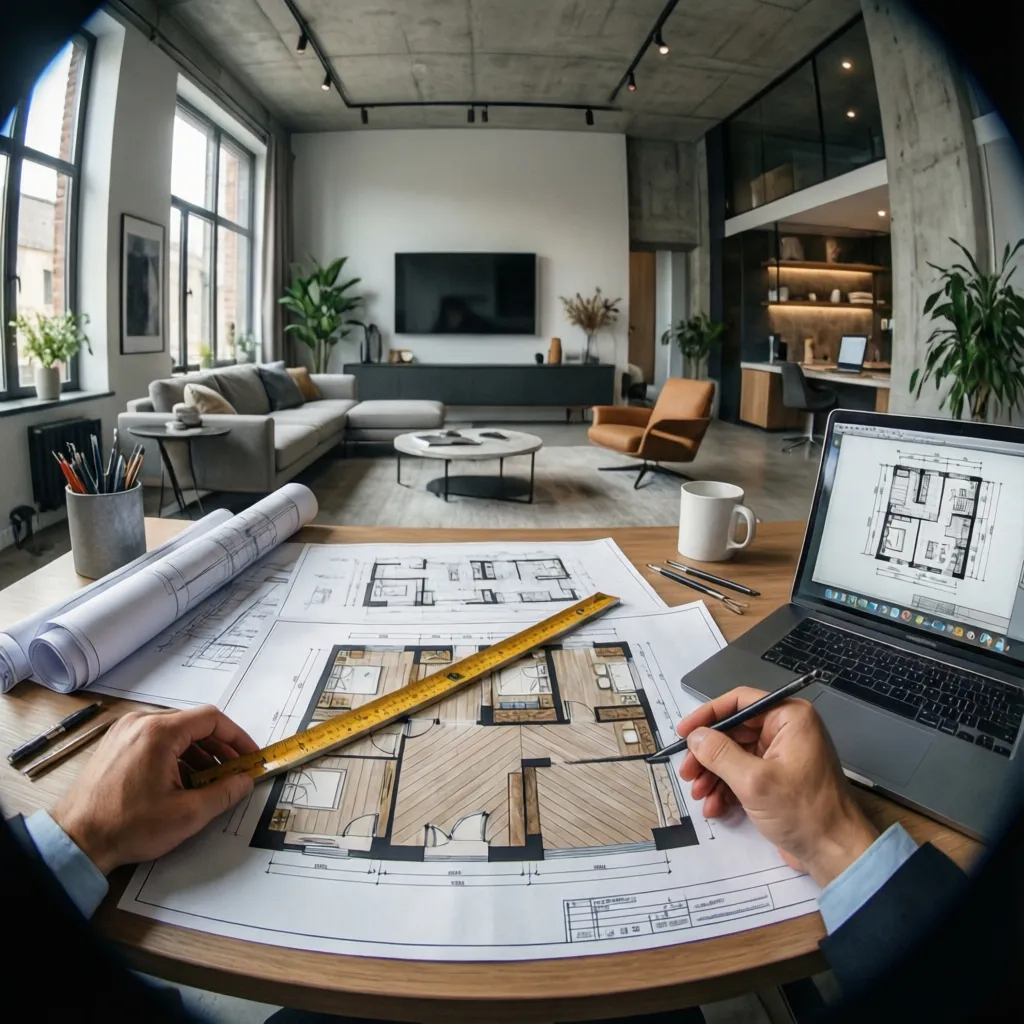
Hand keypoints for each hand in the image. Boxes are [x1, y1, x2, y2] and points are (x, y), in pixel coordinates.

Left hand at [52, 705, 257, 875]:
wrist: (75, 841)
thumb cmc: (127, 827)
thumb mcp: (186, 814)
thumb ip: (224, 793)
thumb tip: (245, 781)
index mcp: (159, 732)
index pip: (211, 720)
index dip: (237, 737)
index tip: (250, 755)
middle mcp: (141, 723)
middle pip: (193, 725)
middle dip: (219, 748)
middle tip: (234, 771)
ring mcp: (125, 732)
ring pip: (175, 733)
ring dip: (198, 754)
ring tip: (210, 782)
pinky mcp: (116, 744)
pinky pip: (156, 741)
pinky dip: (176, 756)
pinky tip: (183, 782)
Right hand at [677, 687, 878, 886]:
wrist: (836, 854)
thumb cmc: (803, 811)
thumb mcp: (754, 781)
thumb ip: (719, 754)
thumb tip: (695, 737)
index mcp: (789, 717)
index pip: (740, 702)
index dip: (708, 715)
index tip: (683, 733)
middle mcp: (786, 730)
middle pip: (733, 731)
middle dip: (707, 754)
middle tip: (686, 772)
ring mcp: (782, 756)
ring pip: (734, 755)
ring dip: (713, 774)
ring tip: (699, 795)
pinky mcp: (778, 779)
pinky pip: (743, 774)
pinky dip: (726, 788)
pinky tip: (714, 807)